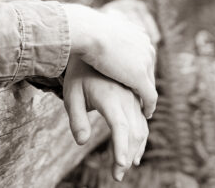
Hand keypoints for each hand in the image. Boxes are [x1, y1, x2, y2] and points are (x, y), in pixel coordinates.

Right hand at [63, 3, 157, 117]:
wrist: (89, 32)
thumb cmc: (86, 30)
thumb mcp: (101, 29)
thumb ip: (107, 33)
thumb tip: (101, 30)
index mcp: (139, 35)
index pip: (143, 56)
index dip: (138, 69)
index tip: (132, 80)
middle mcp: (146, 47)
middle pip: (149, 70)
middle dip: (145, 83)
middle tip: (140, 98)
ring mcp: (145, 62)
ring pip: (150, 84)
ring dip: (147, 97)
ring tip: (143, 108)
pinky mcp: (140, 78)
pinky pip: (149, 97)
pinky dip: (149, 107)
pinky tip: (145, 114)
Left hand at [64, 56, 148, 181]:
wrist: (92, 40)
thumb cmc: (78, 71)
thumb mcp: (71, 94)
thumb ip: (77, 119)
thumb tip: (81, 141)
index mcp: (111, 97)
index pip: (120, 128)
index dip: (121, 149)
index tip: (121, 167)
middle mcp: (127, 95)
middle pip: (135, 131)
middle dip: (128, 155)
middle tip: (118, 175)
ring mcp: (133, 93)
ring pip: (142, 124)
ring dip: (137, 146)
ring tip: (128, 164)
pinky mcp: (135, 90)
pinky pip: (143, 114)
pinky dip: (141, 132)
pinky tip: (136, 144)